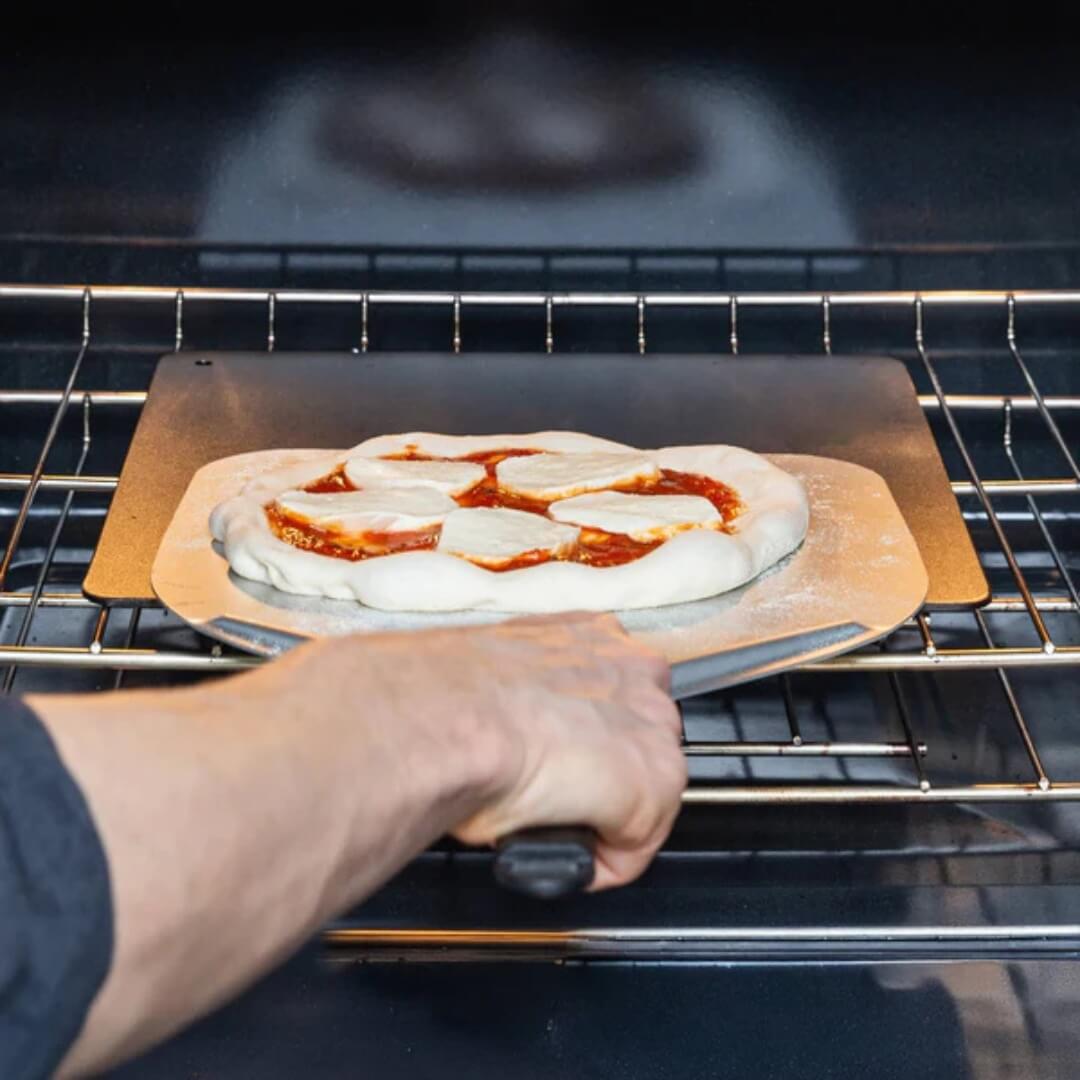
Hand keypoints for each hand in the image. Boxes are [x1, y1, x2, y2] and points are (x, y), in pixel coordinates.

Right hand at [248, 612, 685, 889]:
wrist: (446, 716)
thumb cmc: (442, 694)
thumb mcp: (485, 676)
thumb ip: (512, 692)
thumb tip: (491, 723)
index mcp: (588, 634)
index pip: (612, 689)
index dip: (583, 733)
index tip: (558, 757)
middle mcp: (631, 668)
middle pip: (638, 736)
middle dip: (602, 772)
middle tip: (552, 798)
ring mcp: (651, 725)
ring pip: (642, 789)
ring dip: (602, 814)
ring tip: (549, 823)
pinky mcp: (653, 784)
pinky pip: (635, 844)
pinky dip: (600, 861)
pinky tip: (555, 846)